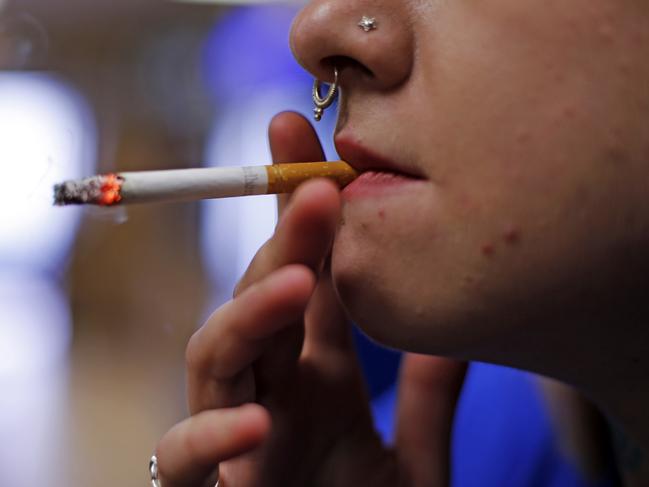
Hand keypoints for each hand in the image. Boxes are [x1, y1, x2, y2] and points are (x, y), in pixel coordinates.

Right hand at [154, 112, 466, 486]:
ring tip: (298, 280)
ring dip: (249, 312)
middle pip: (260, 298)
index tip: (305, 140)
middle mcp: (270, 393)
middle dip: (281, 237)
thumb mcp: (414, 461)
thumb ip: (427, 398)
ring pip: (213, 357)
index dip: (302, 214)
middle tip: (316, 187)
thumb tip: (459, 331)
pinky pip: (179, 457)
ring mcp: (235, 437)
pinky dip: (211, 435)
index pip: (304, 281)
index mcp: (314, 380)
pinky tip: (261, 418)